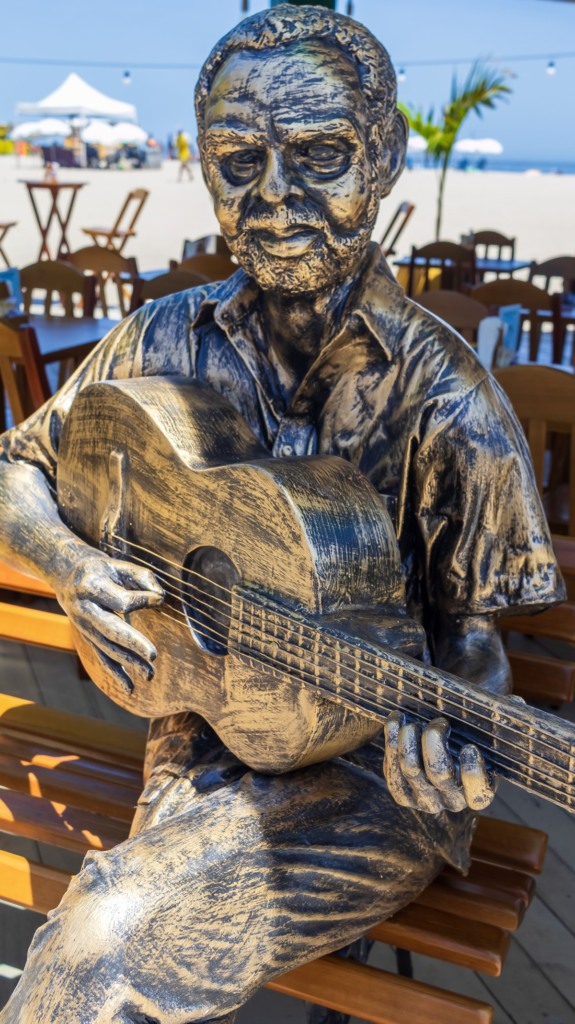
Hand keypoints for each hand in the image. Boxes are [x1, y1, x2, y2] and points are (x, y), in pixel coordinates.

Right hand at [56, 551, 163, 692]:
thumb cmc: (101, 569)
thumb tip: (160, 598)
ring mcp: (84, 626)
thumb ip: (143, 577)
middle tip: (153, 654)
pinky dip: (116, 673)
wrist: (66, 575)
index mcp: (91, 586)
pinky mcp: (88, 637)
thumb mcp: (119, 565)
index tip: (158, 599)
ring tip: (150, 674)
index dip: (143, 600)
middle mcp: (84, 609)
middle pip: (110, 629)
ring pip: (108, 648)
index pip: (121, 601)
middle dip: (132, 643)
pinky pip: (101, 657)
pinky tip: (130, 688)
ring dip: (129, 662)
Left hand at [383, 711, 495, 812]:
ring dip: (408, 741)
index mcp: (480, 790)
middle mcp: (453, 800)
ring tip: (411, 721)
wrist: (442, 747)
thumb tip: (517, 703)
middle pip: (439, 774)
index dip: (473, 773)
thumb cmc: (469, 736)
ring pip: (412, 771)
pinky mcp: (403, 795)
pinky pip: (393, 774)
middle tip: (437, 722)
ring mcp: (426, 799)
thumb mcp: (486, 730)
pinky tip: (395, 722)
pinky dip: (391, 745)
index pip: (478, 794)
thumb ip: (502, 719)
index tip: (470, 747)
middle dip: (435, 743)